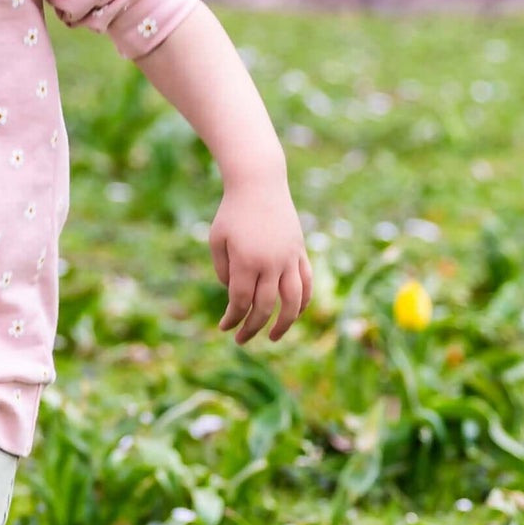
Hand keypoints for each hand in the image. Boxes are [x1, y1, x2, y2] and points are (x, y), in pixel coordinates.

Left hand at [209, 174, 312, 343]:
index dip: (232, 318)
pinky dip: (302, 302)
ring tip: (273, 337)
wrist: (259, 183)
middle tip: (241, 340)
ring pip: (293, 301)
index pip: (241, 301)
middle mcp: (271, 263)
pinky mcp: (300, 252)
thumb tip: (234, 294)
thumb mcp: (217, 239)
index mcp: (247, 261)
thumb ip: (223, 270)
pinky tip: (293, 314)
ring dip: (284, 323)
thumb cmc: (232, 212)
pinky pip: (306, 283)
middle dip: (252, 327)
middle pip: (265, 307)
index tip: (224, 327)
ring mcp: (289, 258)